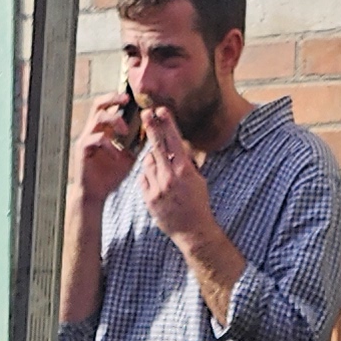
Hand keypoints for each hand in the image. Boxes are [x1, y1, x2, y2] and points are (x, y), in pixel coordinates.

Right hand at [76, 92, 142, 206]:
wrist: (95, 195)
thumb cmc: (110, 177)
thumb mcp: (128, 158)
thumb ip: (136, 145)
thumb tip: (152, 133)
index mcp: (102, 131)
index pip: (107, 107)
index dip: (116, 98)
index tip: (131, 97)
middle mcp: (92, 131)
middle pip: (98, 104)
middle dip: (112, 98)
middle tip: (127, 99)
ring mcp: (86, 140)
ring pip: (97, 118)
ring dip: (114, 120)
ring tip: (125, 131)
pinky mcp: (83, 150)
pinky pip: (96, 139)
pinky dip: (110, 145)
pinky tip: (117, 156)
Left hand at [135, 105, 215, 253]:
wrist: (192, 230)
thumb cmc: (198, 202)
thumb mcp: (198, 179)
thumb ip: (186, 161)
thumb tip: (179, 144)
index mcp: (184, 171)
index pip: (173, 141)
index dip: (166, 123)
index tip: (160, 110)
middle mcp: (169, 177)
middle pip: (156, 146)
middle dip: (151, 127)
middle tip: (145, 113)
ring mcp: (157, 188)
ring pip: (148, 162)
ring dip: (153, 159)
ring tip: (163, 169)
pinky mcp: (148, 199)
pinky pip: (143, 178)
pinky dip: (148, 176)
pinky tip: (157, 182)